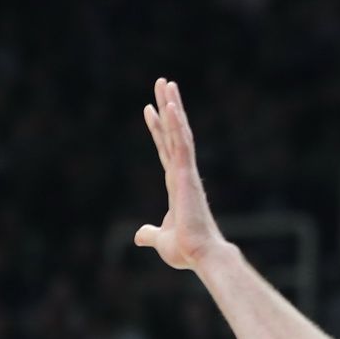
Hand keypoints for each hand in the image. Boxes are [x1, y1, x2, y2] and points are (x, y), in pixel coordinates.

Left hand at [135, 78, 227, 270]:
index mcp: (175, 184)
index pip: (164, 149)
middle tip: (163, 83)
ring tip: (166, 84)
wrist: (200, 255)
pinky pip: (180, 144)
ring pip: (177, 132)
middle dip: (167, 107)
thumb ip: (149, 233)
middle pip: (172, 132)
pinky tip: (170, 107)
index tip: (150, 108)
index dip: (157, 128)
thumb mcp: (160, 239)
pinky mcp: (186, 175)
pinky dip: (175, 124)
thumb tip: (139, 235)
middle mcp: (181, 173)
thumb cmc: (186, 249)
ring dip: (172, 106)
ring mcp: (185, 172)